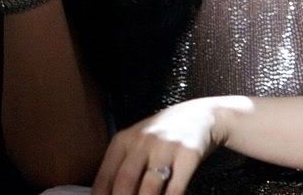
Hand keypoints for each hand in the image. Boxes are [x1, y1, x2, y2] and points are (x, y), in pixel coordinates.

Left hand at [91, 96, 250, 194]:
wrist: (198, 115)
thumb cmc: (160, 137)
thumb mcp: (136, 144)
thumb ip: (121, 168)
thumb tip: (104, 194)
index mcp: (123, 140)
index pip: (105, 176)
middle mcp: (142, 141)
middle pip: (124, 181)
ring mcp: (165, 147)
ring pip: (149, 188)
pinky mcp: (188, 154)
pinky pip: (176, 188)